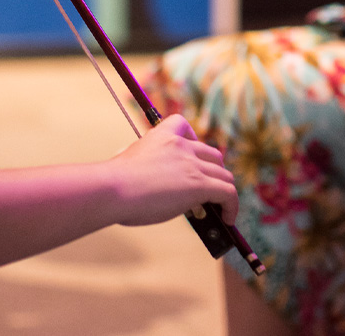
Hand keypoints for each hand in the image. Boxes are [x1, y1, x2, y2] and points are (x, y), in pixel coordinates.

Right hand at [107, 115, 237, 226]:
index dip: (192, 140)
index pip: (183, 124)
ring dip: (224, 191)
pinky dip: (232, 206)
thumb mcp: (130, 165)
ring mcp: (192, 165)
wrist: (112, 189)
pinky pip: (228, 193)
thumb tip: (152, 186)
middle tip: (208, 190)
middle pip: (212, 155)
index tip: (190, 156)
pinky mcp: (200, 185)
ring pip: (224, 175)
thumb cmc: (113, 184)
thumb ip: (146, 167)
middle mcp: (181, 146)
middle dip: (213, 172)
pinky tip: (228, 219)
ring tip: (221, 208)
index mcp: (161, 136)